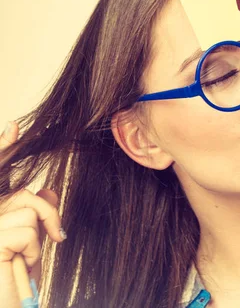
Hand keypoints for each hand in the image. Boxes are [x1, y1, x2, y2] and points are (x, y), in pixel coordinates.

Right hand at [0, 121, 66, 306]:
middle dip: (48, 215)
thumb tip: (47, 190)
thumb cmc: (13, 273)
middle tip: (58, 237)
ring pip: (30, 209)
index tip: (15, 126)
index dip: (4, 148)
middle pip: (27, 196)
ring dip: (41, 237)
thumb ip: (36, 212)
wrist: (6, 301)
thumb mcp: (29, 239)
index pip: (0, 173)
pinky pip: (28, 230)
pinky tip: (20, 265)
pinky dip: (33, 251)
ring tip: (27, 260)